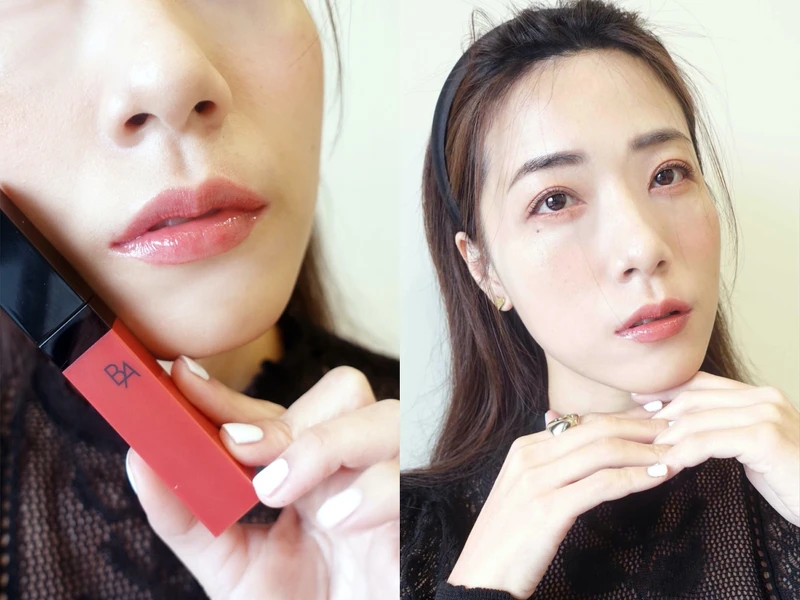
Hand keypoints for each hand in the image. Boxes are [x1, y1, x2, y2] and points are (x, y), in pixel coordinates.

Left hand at [125, 358, 398, 599]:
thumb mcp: (231, 570)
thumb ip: (187, 520)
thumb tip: (141, 459)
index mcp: (303, 471)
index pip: (269, 412)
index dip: (226, 392)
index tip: (177, 376)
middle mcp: (349, 468)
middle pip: (344, 391)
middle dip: (290, 421)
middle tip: (244, 460)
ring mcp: (389, 485)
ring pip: (387, 415)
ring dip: (328, 444)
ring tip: (281, 492)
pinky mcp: (422, 511)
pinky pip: (412, 473)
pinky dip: (373, 489)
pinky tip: (339, 523)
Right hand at [447, 405, 674, 599]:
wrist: (481, 577)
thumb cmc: (508, 538)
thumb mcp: (523, 489)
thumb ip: (546, 459)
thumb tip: (558, 421)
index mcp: (525, 448)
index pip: (585, 422)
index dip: (626, 418)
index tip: (659, 418)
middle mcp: (530, 457)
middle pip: (597, 429)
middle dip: (642, 427)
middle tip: (678, 429)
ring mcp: (537, 481)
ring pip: (602, 452)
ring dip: (646, 451)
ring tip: (677, 454)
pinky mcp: (548, 509)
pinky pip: (601, 485)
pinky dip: (635, 477)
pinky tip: (659, 478)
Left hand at [632, 371, 799, 525]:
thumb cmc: (791, 480)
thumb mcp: (752, 448)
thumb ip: (725, 430)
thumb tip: (682, 427)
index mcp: (759, 395)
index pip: (701, 383)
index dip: (667, 391)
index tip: (636, 399)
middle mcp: (764, 398)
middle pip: (694, 398)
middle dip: (659, 414)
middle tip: (633, 430)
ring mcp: (767, 415)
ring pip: (697, 420)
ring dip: (666, 437)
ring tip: (645, 451)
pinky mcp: (765, 438)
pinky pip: (709, 441)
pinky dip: (683, 452)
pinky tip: (668, 464)